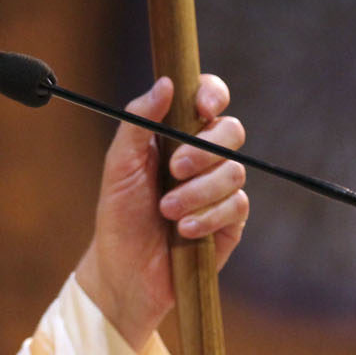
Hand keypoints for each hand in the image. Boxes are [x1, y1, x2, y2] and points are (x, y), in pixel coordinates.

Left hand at [75, 74, 248, 350]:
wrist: (123, 272)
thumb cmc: (118, 215)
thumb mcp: (119, 164)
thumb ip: (138, 121)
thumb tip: (165, 83)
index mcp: (177, 135)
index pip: (208, 99)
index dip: (212, 95)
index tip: (202, 108)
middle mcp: (204, 158)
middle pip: (231, 131)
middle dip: (204, 150)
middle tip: (174, 170)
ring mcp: (220, 189)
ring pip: (234, 171)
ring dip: (198, 192)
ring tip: (167, 211)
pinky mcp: (231, 222)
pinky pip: (237, 206)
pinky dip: (208, 217)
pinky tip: (184, 230)